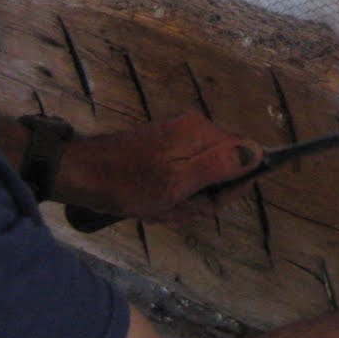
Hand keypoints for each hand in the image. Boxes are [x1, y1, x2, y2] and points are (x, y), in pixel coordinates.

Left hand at [54, 112, 264, 220]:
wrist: (79, 175)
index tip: (212, 201)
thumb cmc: (129, 183)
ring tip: (161, 209)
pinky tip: (154, 205)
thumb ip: (220, 165)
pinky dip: (173, 195)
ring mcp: (179, 138)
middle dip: (206, 196)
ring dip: (186, 200)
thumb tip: (259, 152)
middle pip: (226, 167)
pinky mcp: (164, 149)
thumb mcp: (178, 182)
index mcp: (203, 132)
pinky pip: (184, 175)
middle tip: (179, 208)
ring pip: (203, 176)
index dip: (236, 183)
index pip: (248, 153)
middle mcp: (196, 128)